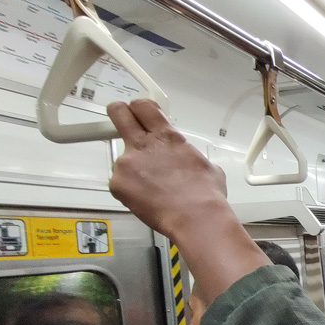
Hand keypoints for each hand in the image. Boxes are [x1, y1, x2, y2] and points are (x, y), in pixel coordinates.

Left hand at [107, 100, 229, 239]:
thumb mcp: (207, 166)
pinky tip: (147, 199)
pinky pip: (119, 182)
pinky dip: (130, 190)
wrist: (196, 218)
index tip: (142, 114)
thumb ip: (187, 156)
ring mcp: (127, 163)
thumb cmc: (206, 196)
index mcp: (167, 137)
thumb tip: (184, 160)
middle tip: (125, 124)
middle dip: (119, 113)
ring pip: (122, 158)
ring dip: (133, 168)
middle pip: (118, 113)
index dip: (140, 108)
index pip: (143, 106)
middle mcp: (143, 144)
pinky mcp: (117, 183)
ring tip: (152, 188)